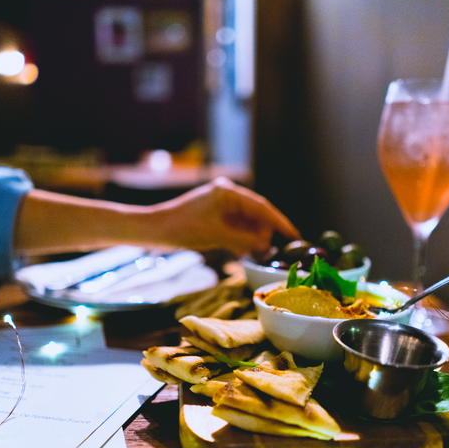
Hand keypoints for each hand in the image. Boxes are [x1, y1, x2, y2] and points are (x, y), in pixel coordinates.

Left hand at [152, 177, 299, 254]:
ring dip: (251, 239)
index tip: (295, 235)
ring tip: (256, 255)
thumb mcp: (216, 235)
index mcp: (228, 191)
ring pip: (247, 223)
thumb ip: (244, 240)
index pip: (262, 207)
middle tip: (267, 253)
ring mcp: (221, 204)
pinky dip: (241, 239)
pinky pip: (236, 227)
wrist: (153, 229)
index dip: (280, 222)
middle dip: (262, 234)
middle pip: (256, 215)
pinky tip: (243, 252)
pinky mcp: (215, 215)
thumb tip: (266, 247)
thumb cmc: (181, 228)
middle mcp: (227, 194)